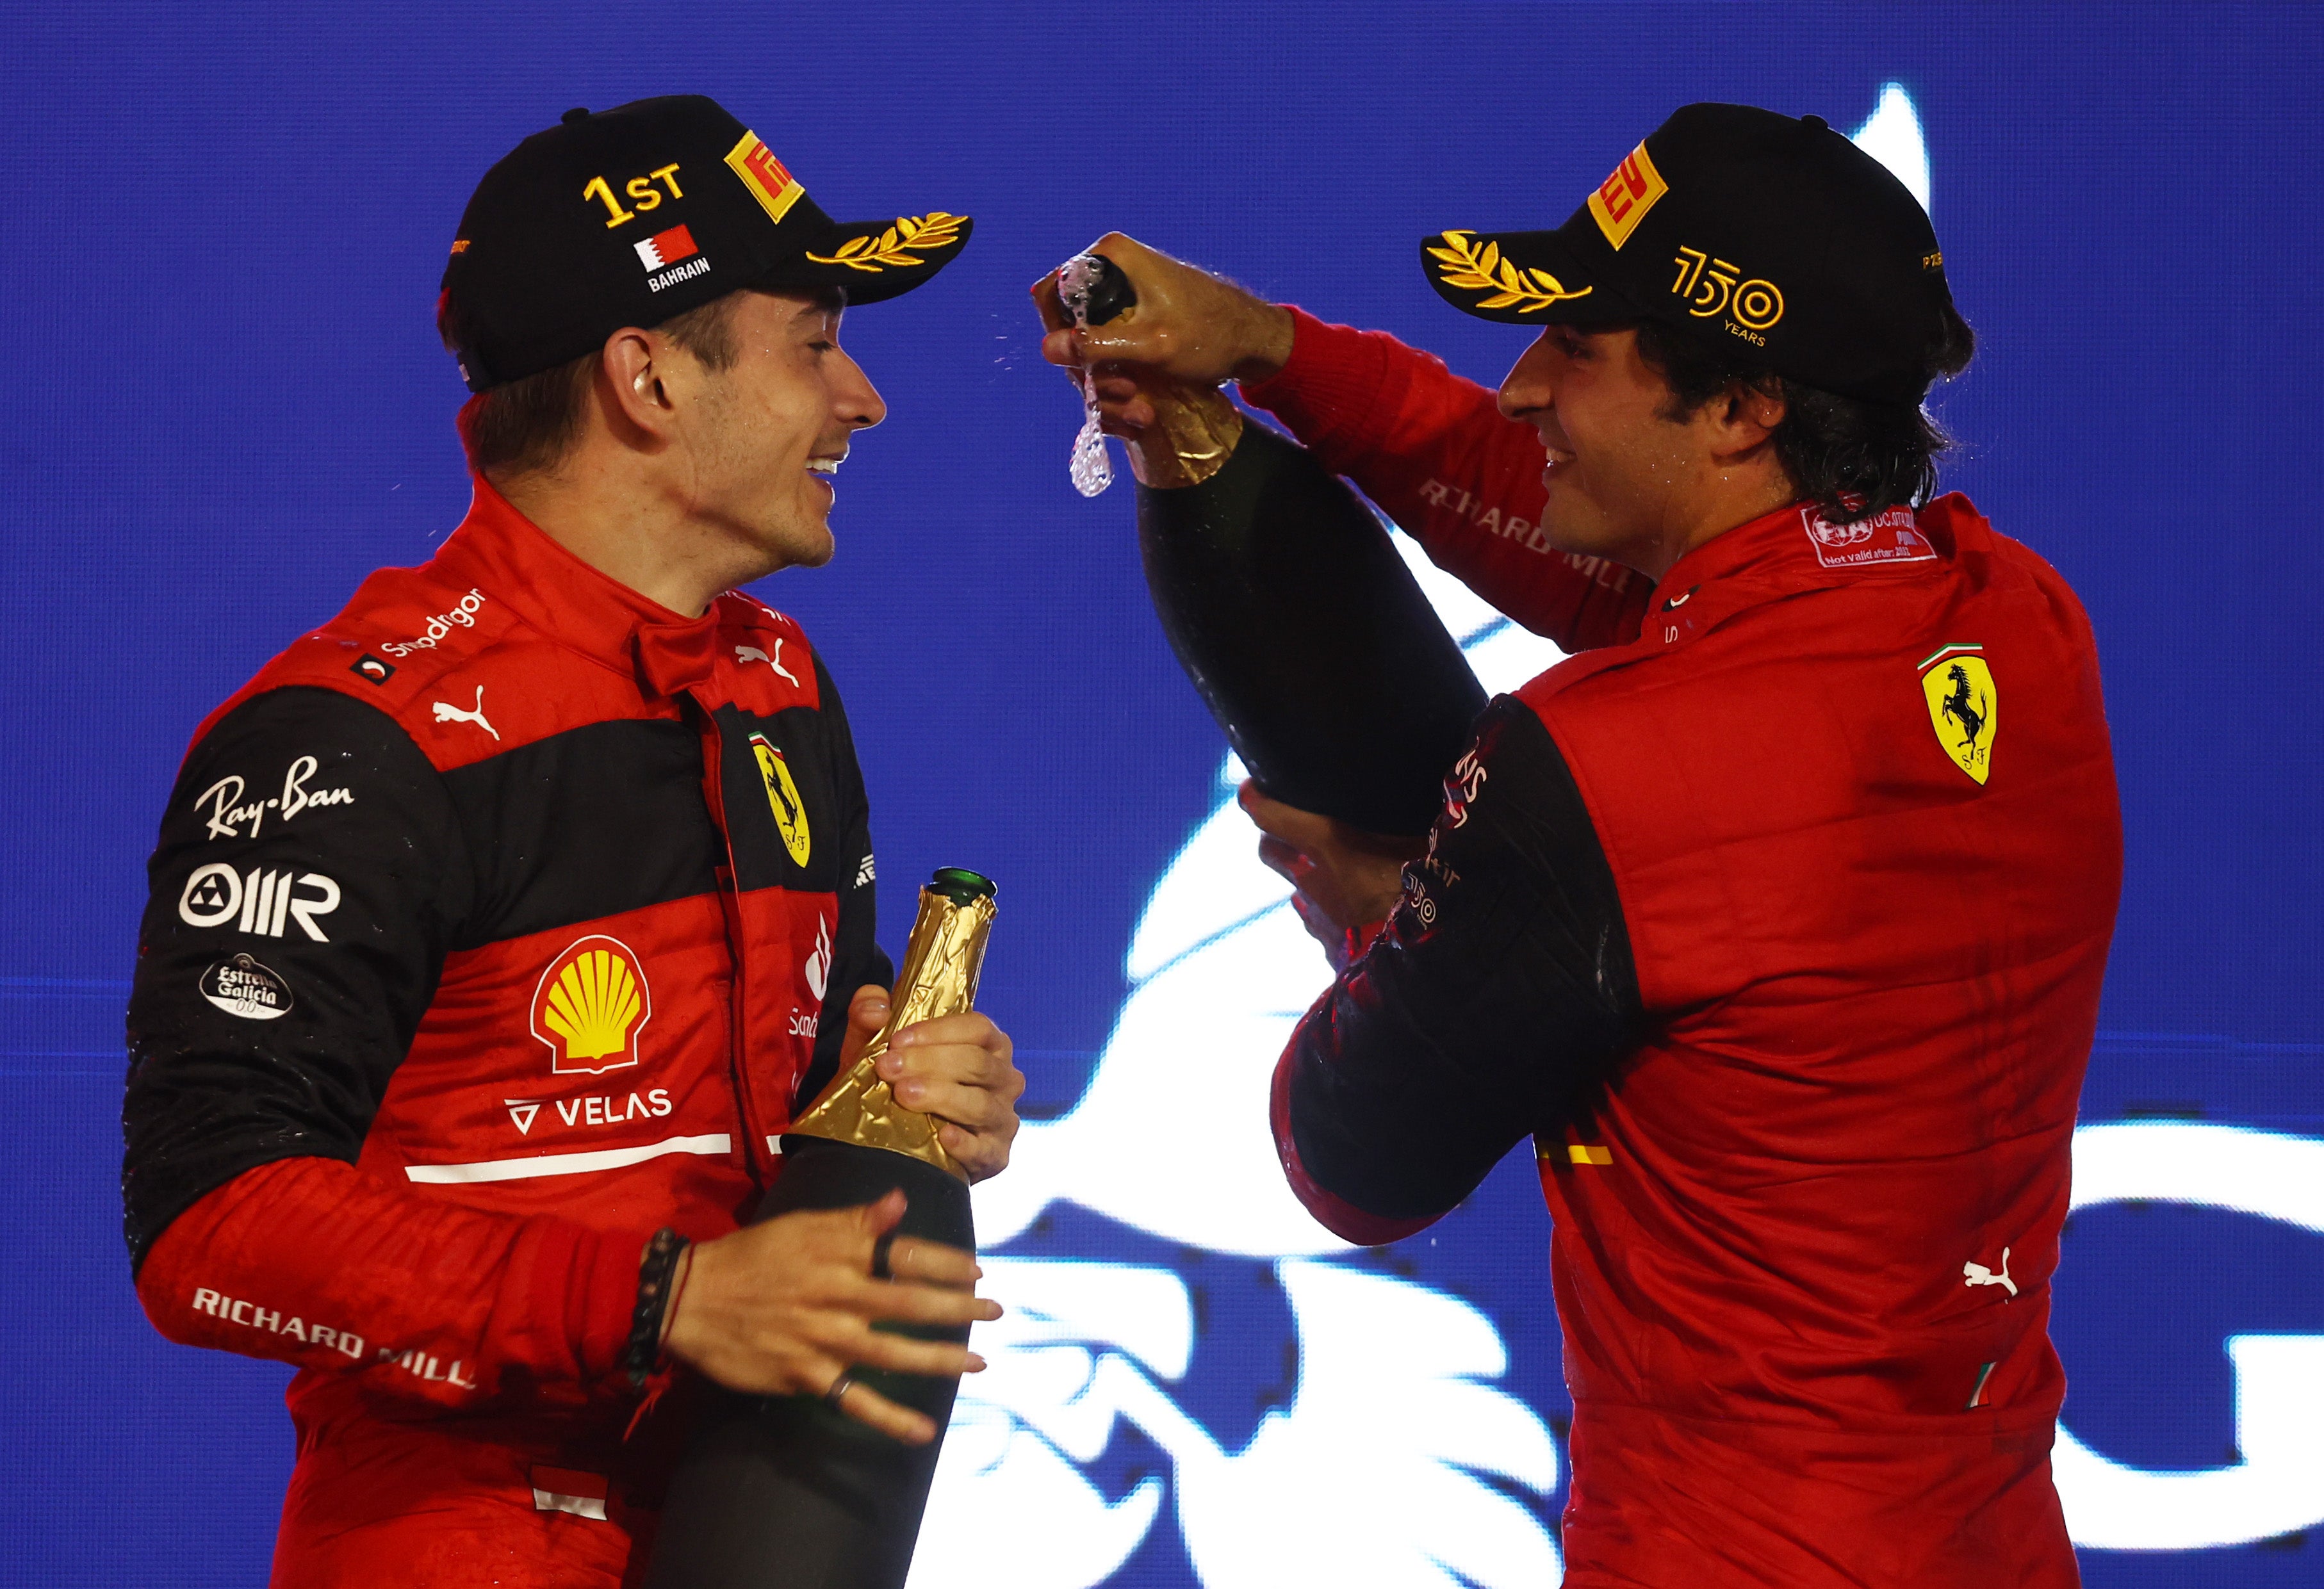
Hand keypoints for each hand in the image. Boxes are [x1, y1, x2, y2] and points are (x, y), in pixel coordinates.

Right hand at [662, 1189, 1001, 1444]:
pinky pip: (856, 1402)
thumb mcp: (802, 1226)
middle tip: (994, 1312)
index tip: (978, 1270)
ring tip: (976, 1365)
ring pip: (893, 1354)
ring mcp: (824, 1340)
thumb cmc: (751, 1257)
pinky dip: (892, 1420)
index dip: (947, 1263)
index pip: (906, 1256)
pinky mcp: (806, 1376)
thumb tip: (900, 1202)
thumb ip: (855, 1221)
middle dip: (958, 1309)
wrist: (691, 1299)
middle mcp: (838, 1296)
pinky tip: (924, 1432)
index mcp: (840, 1254)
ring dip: (940, 1360)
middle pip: (910, 1304)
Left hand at [837, 984, 1024, 1182]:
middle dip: (931, 1062)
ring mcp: (1002, 1119)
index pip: (978, 1028)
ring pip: (981, 1104)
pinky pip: (984, 1149)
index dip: (939, 1031)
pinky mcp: (995, 1156)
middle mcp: (1003, 1079)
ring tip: (903, 1094)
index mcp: (988, 1045)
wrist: (896, 1142)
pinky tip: (943, 1136)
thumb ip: (869, 1018)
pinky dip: (964, 1143)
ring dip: (941, 1096)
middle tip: (889, 1068)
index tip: (897, 1040)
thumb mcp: (876, 1048)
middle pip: (978, 1063)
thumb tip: (873, 1009)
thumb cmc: (897, 1083)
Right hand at [1032, 233, 1295, 437]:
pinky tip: (1140, 413)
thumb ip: (1098, 346)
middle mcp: (1111, 273)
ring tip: (1141, 413)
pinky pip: (1109, 357)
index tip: (1080, 370)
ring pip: (1090, 352)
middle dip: (1092, 373)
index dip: (1058, 335)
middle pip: (1071, 330)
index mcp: (1110, 259)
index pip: (1053, 294)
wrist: (1254, 342)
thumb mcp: (1152, 345)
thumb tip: (1048, 349)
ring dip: (1108, 390)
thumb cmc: (1211, 336)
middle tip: (1125, 396)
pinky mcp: (1132, 323)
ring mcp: (1121, 299)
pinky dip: (1120, 388)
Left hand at [1238, 780, 1423, 947]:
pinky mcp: (1331, 950)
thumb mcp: (1420, 840)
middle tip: (1297, 826)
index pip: (1270, 816)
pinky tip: (1356, 912)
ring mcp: (1318, 920)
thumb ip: (1402, 820)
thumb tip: (1423, 792)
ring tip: (1339, 871)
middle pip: (1271, 851)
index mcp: (1329, 846)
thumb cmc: (1430, 890)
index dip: (1257, 800)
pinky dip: (1330, 913)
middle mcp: (1312, 882)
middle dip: (1276, 836)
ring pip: (1297, 889)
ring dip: (1309, 878)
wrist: (1428, 961)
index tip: (1251, 790)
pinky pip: (1320, 924)